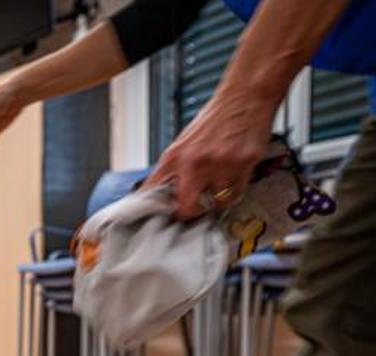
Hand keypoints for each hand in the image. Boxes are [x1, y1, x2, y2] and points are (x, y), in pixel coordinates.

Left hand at [143, 91, 275, 218]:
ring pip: (217, 204)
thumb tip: (155, 194)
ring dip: (217, 201)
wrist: (245, 96)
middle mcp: (196, 161)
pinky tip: (233, 178)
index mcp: (175, 156)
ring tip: (218, 186)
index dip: (161, 210)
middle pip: (189, 209)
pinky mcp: (245, 162)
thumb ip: (170, 170)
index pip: (157, 194)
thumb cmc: (215, 120)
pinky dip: (235, 191)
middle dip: (191, 212)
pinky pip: (238, 192)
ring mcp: (222, 163)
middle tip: (195, 209)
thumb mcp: (182, 143)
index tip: (166, 214)